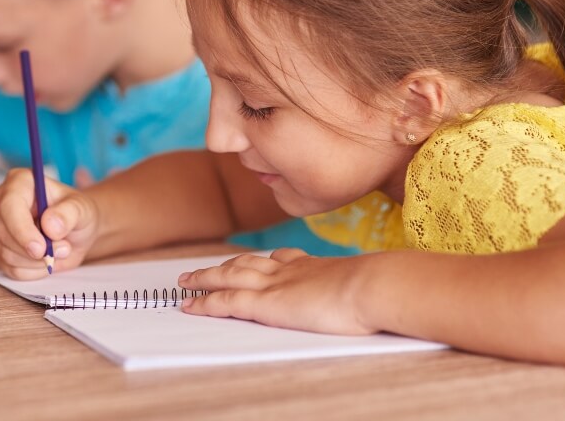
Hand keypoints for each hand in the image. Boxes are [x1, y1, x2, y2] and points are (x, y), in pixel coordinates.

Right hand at [0, 168, 100, 279]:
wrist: (75, 230)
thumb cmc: (76, 213)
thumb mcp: (82, 209)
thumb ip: (69, 214)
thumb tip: (50, 225)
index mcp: (19, 183)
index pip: (9, 206)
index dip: (22, 230)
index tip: (41, 248)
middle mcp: (1, 202)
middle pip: (3, 233)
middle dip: (34, 250)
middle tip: (64, 249)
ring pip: (6, 254)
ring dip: (37, 261)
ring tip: (59, 249)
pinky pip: (11, 269)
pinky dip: (34, 270)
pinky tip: (46, 259)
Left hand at [178, 249, 376, 334]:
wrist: (374, 286)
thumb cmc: (380, 289)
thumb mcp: (369, 284)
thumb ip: (363, 287)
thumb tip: (380, 291)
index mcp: (313, 266)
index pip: (282, 259)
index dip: (264, 261)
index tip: (258, 260)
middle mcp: (288, 270)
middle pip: (246, 263)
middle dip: (223, 265)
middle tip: (203, 269)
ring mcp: (274, 285)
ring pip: (228, 277)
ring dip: (204, 278)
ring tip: (185, 281)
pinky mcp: (266, 304)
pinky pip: (226, 301)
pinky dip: (205, 302)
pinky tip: (190, 304)